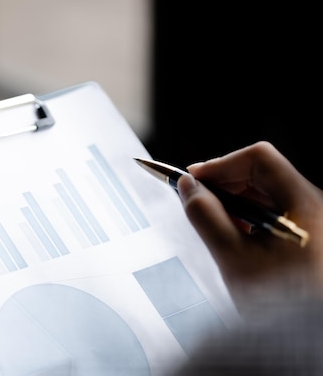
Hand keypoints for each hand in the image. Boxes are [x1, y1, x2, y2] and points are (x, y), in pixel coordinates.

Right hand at [176, 141, 322, 315]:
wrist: (308, 338)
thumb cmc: (283, 305)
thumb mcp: (234, 259)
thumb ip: (205, 216)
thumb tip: (187, 187)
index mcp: (304, 205)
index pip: (258, 159)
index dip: (220, 164)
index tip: (192, 180)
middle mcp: (314, 207)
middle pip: (262, 173)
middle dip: (224, 184)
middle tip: (196, 201)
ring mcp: (313, 221)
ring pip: (267, 192)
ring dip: (236, 202)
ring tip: (217, 226)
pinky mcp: (308, 235)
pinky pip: (275, 211)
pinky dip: (250, 217)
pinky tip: (237, 238)